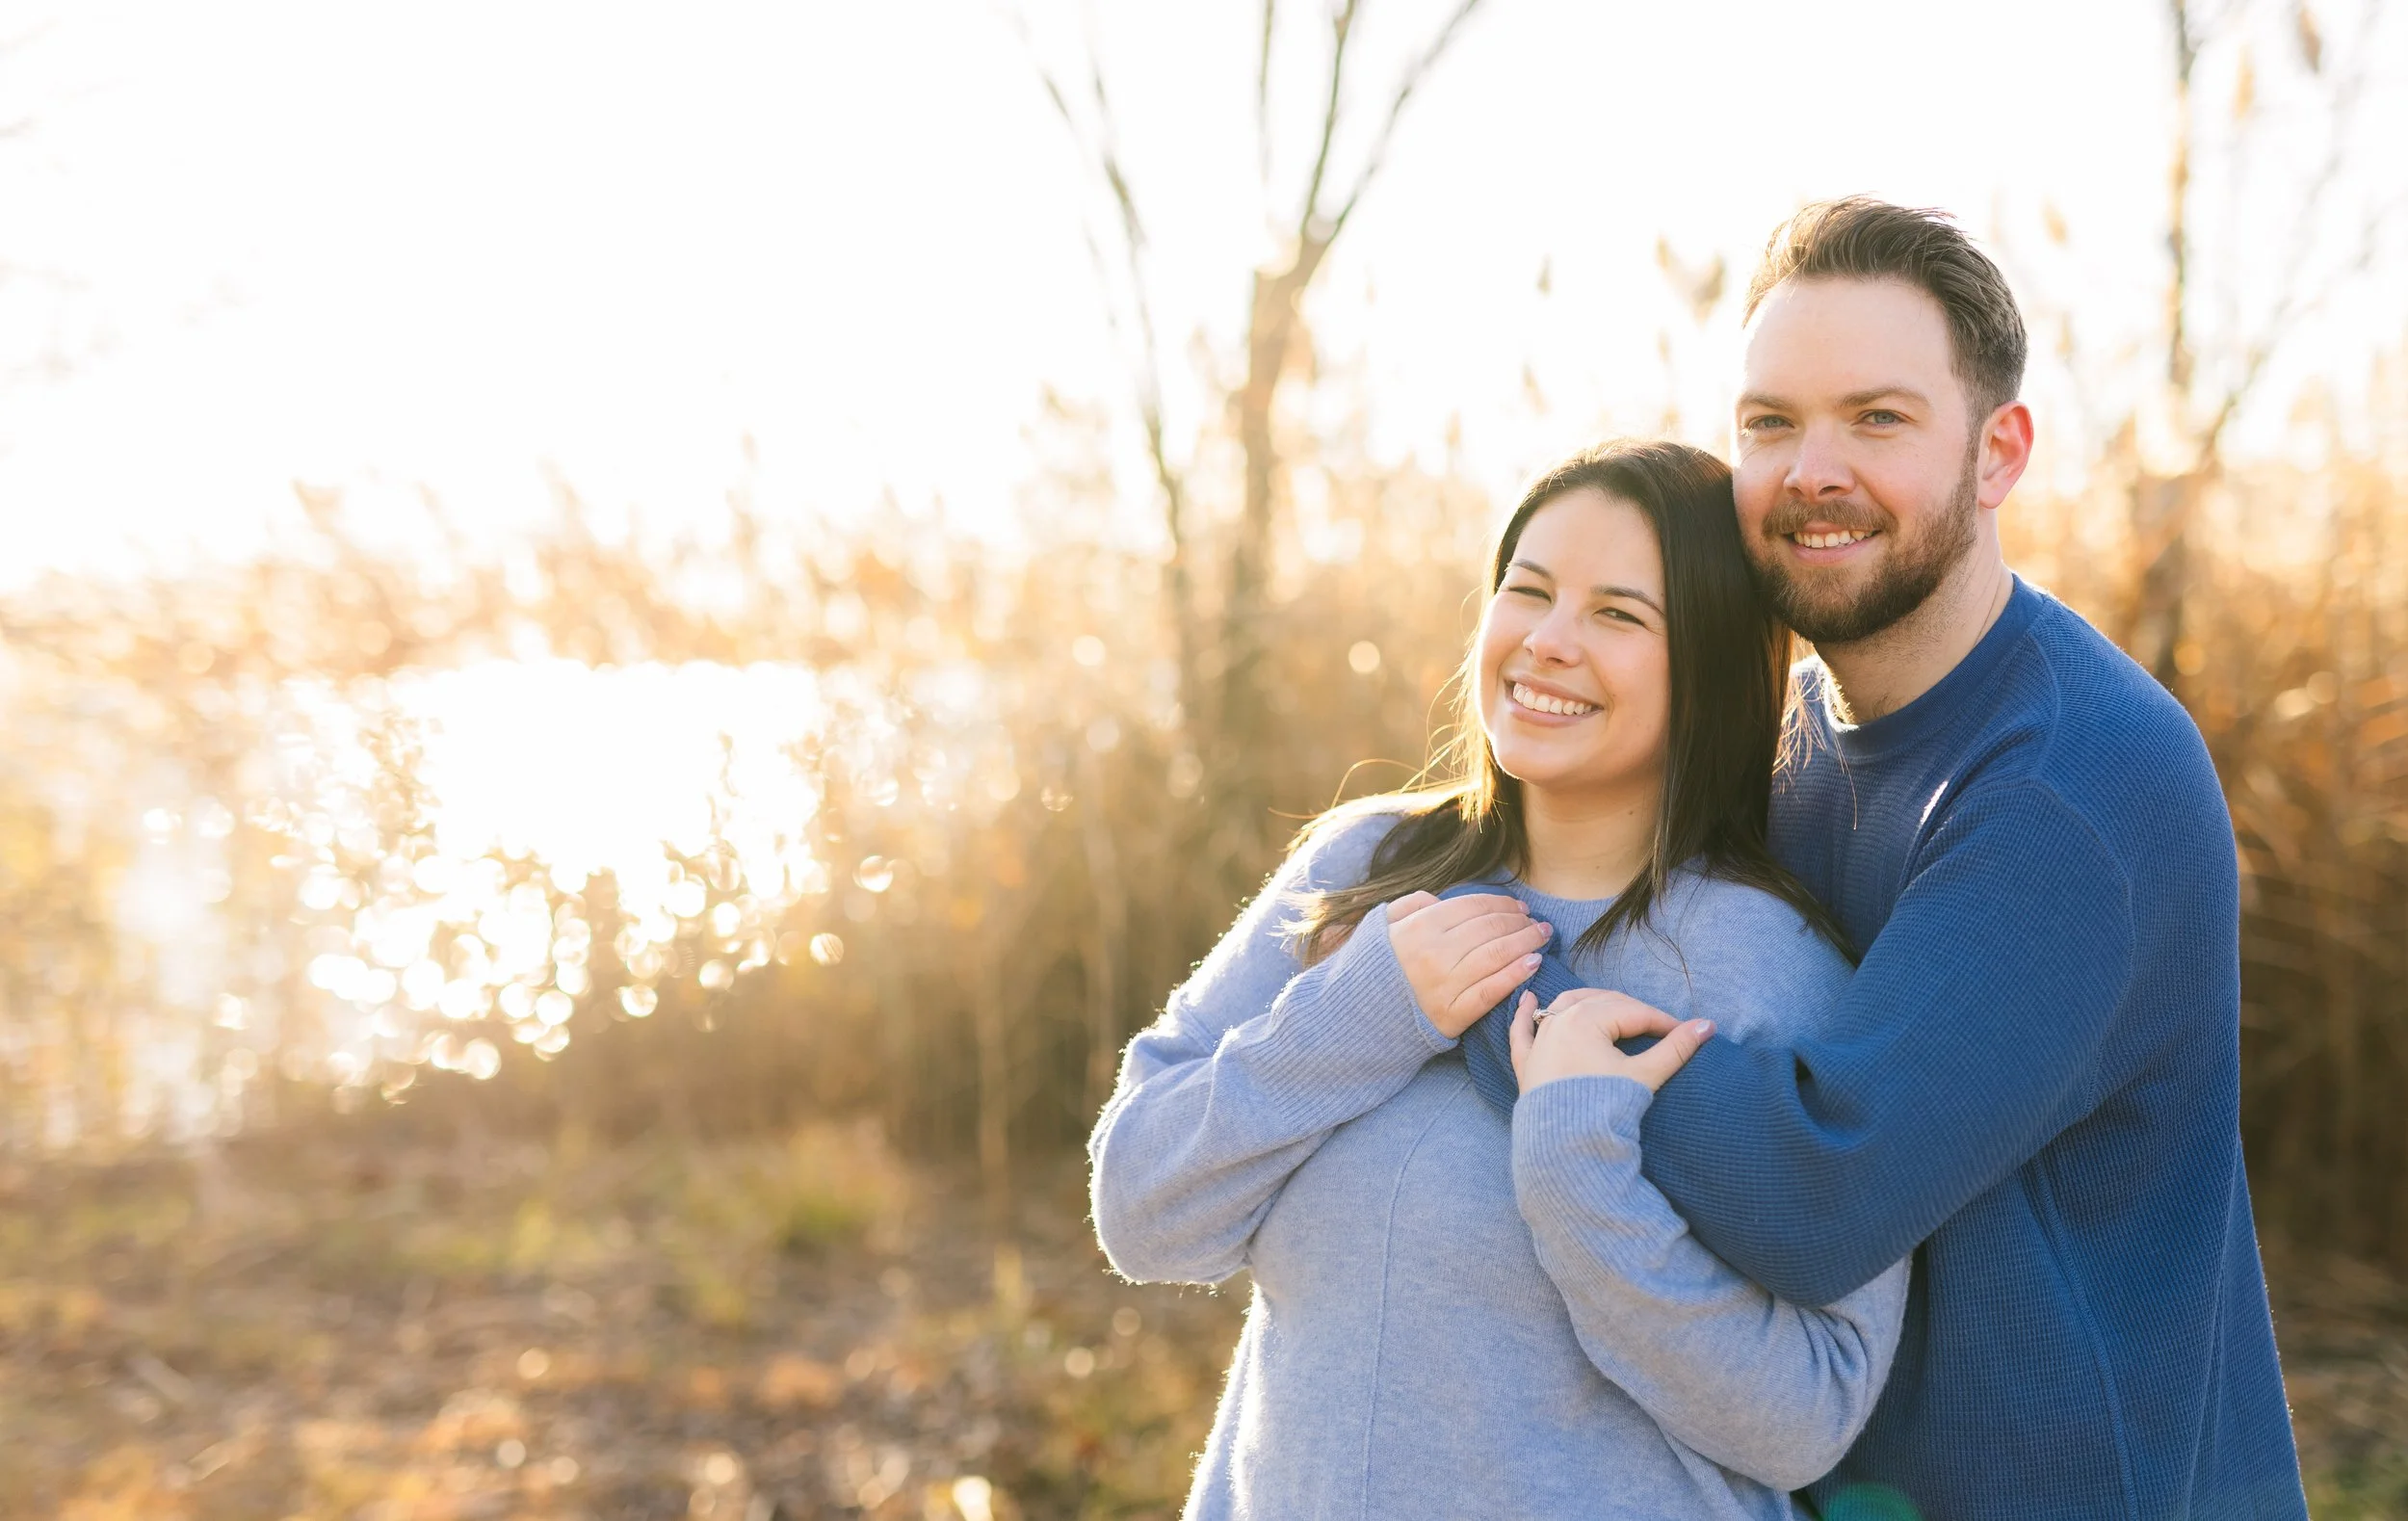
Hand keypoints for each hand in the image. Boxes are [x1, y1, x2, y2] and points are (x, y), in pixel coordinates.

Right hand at [1383, 890, 1552, 1038]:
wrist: (1362, 1015)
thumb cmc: (1379, 967)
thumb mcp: (1384, 926)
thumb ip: (1410, 906)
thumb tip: (1438, 900)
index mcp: (1419, 927)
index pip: (1473, 907)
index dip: (1501, 903)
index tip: (1519, 905)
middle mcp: (1433, 954)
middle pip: (1490, 929)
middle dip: (1520, 921)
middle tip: (1536, 921)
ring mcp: (1444, 985)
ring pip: (1496, 956)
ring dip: (1526, 942)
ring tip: (1542, 936)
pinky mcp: (1452, 1014)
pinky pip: (1491, 991)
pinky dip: (1516, 975)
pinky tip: (1534, 963)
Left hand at [1509, 987, 1713, 1094]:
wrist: (1562, 1147)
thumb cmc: (1603, 1107)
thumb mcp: (1644, 1075)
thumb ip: (1675, 1048)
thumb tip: (1708, 1026)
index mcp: (1587, 1018)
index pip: (1634, 1013)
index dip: (1663, 1022)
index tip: (1686, 1032)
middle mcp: (1559, 1020)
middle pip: (1603, 1004)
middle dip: (1632, 1012)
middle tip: (1658, 1028)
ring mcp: (1539, 1039)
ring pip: (1563, 1007)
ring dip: (1586, 1002)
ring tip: (1605, 1002)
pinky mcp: (1525, 1061)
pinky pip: (1522, 1030)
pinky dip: (1525, 1013)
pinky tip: (1527, 997)